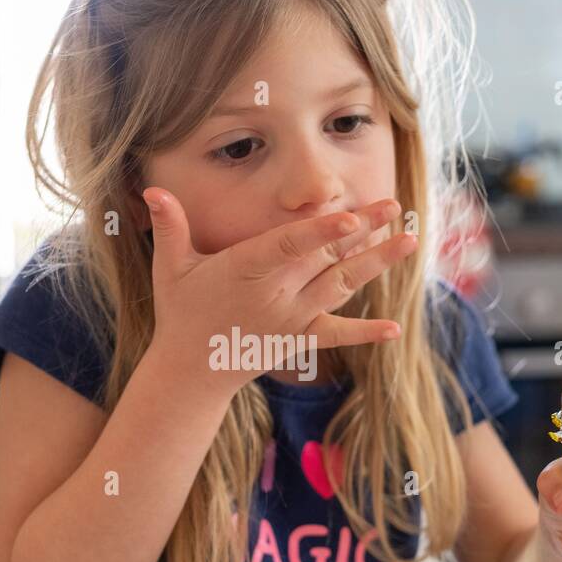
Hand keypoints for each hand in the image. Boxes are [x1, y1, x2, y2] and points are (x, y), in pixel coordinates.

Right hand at [141, 186, 416, 393]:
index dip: (322, 231)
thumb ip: (169, 227)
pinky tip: (395, 329)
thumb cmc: (181, 311)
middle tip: (395, 206)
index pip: (291, 246)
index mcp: (248, 269)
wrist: (192, 369)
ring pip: (341, 285)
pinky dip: (365, 333)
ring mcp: (292, 318)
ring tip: (409, 241)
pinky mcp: (300, 338)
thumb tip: (152, 192)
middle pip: (326, 257)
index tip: (352, 215)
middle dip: (364, 232)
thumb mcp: (170, 267)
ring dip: (376, 264)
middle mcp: (276, 294)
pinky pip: (337, 334)